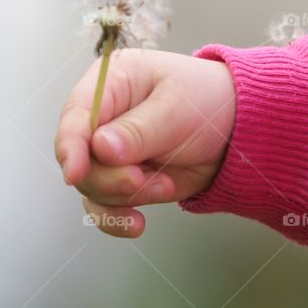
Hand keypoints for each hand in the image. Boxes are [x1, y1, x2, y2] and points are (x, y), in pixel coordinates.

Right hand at [55, 48, 235, 237]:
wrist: (235, 128)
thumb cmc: (207, 101)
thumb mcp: (177, 108)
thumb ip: (138, 130)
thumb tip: (100, 147)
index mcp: (110, 83)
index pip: (77, 115)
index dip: (71, 145)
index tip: (76, 172)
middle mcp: (102, 117)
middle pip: (81, 158)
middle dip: (109, 177)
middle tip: (140, 178)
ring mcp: (109, 152)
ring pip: (92, 187)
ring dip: (126, 196)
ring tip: (164, 184)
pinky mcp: (121, 179)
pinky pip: (105, 207)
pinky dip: (118, 219)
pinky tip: (137, 224)